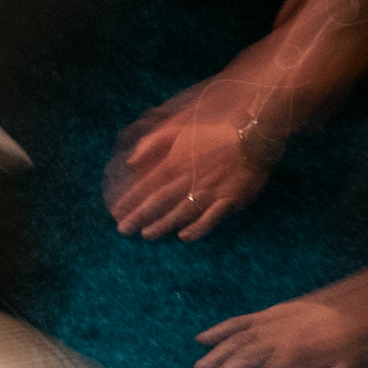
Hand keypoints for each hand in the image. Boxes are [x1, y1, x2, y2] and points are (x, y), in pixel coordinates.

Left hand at [106, 88, 274, 238]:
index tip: (116, 211)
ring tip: (146, 235)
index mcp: (174, 163)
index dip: (130, 200)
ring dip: (162, 224)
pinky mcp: (229, 199)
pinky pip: (210, 217)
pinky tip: (184, 236)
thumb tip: (131, 161)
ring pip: (181, 211)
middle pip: (159, 201)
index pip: (146, 185)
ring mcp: (209, 191)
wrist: (251, 136)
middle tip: (123, 229)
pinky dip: (197, 228)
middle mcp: (188, 179)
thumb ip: (151, 144)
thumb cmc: (213, 135)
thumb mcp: (177, 130)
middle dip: (139, 216)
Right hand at [195, 297, 367, 367]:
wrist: (350, 311)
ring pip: (238, 339)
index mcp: (299, 353)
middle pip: (248, 356)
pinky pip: (238, 322)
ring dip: (217, 354)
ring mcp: (269, 324)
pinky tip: (202, 339)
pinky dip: (219, 329)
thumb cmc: (349, 346)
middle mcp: (279, 338)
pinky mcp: (265, 314)